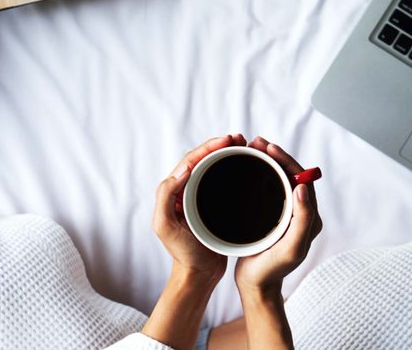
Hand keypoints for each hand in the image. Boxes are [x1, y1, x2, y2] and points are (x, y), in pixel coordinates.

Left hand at [153, 134, 246, 281]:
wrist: (199, 274)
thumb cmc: (182, 253)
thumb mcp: (165, 226)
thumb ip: (166, 196)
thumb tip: (183, 168)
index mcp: (173, 191)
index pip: (190, 160)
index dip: (208, 147)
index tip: (227, 140)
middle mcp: (185, 190)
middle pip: (202, 159)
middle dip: (219, 145)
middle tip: (239, 138)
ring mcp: (200, 197)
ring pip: (213, 167)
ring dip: (227, 153)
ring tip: (244, 145)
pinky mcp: (214, 204)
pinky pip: (222, 180)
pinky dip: (233, 168)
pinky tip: (246, 165)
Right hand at [235, 136, 321, 294]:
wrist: (257, 286)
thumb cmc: (273, 269)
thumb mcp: (291, 247)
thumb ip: (302, 219)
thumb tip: (303, 187)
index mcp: (310, 217)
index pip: (302, 179)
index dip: (287, 160)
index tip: (269, 148)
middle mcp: (301, 212)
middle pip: (291, 174)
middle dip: (276, 156)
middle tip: (257, 142)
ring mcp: (287, 213)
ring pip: (280, 178)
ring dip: (268, 161)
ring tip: (251, 148)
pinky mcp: (273, 215)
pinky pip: (270, 188)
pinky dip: (260, 173)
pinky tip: (247, 167)